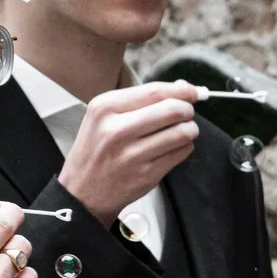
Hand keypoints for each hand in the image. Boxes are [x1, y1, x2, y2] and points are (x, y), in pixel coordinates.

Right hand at [57, 82, 201, 225]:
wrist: (83, 190)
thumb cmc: (97, 148)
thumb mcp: (105, 116)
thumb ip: (143, 99)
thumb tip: (184, 87)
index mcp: (105, 108)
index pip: (155, 92)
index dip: (181, 90)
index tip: (193, 92)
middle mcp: (117, 129)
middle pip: (173, 110)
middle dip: (188, 110)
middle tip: (186, 113)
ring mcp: (133, 154)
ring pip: (183, 132)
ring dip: (190, 129)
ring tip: (181, 130)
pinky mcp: (147, 174)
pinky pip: (182, 152)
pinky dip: (184, 147)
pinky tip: (172, 147)